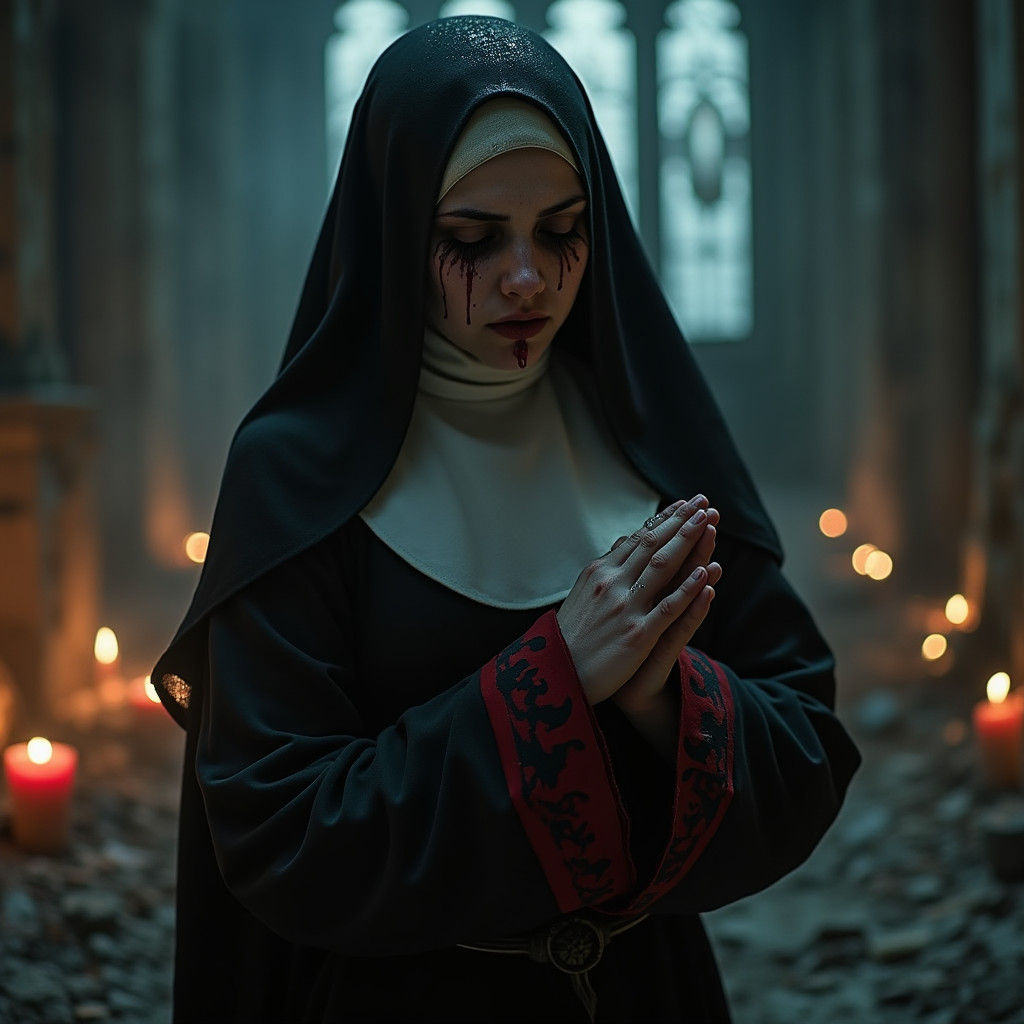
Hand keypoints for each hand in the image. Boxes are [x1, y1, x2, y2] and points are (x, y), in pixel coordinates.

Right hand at [555, 494, 714, 704]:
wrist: (558, 674)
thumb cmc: (572, 635)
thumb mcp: (582, 593)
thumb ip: (606, 569)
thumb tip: (623, 542)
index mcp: (599, 572)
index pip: (638, 538)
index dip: (664, 520)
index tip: (684, 504)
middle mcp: (612, 583)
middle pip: (652, 545)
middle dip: (680, 522)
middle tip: (702, 501)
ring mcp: (625, 608)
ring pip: (662, 567)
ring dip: (687, 542)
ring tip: (708, 522)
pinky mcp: (637, 635)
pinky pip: (667, 608)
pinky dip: (687, 589)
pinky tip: (705, 573)